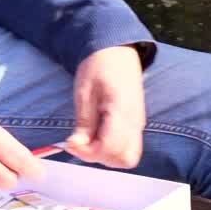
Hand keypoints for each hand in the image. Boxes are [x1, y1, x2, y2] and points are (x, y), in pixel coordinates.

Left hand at [66, 46, 145, 168]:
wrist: (116, 50)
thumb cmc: (98, 66)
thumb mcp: (84, 92)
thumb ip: (83, 123)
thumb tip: (75, 146)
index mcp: (122, 111)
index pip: (110, 148)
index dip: (88, 152)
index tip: (71, 142)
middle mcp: (136, 121)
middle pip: (124, 159)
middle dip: (100, 157)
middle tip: (81, 142)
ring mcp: (139, 123)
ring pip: (128, 157)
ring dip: (107, 155)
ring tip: (89, 138)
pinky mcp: (137, 124)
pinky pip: (128, 147)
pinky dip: (113, 149)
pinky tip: (97, 134)